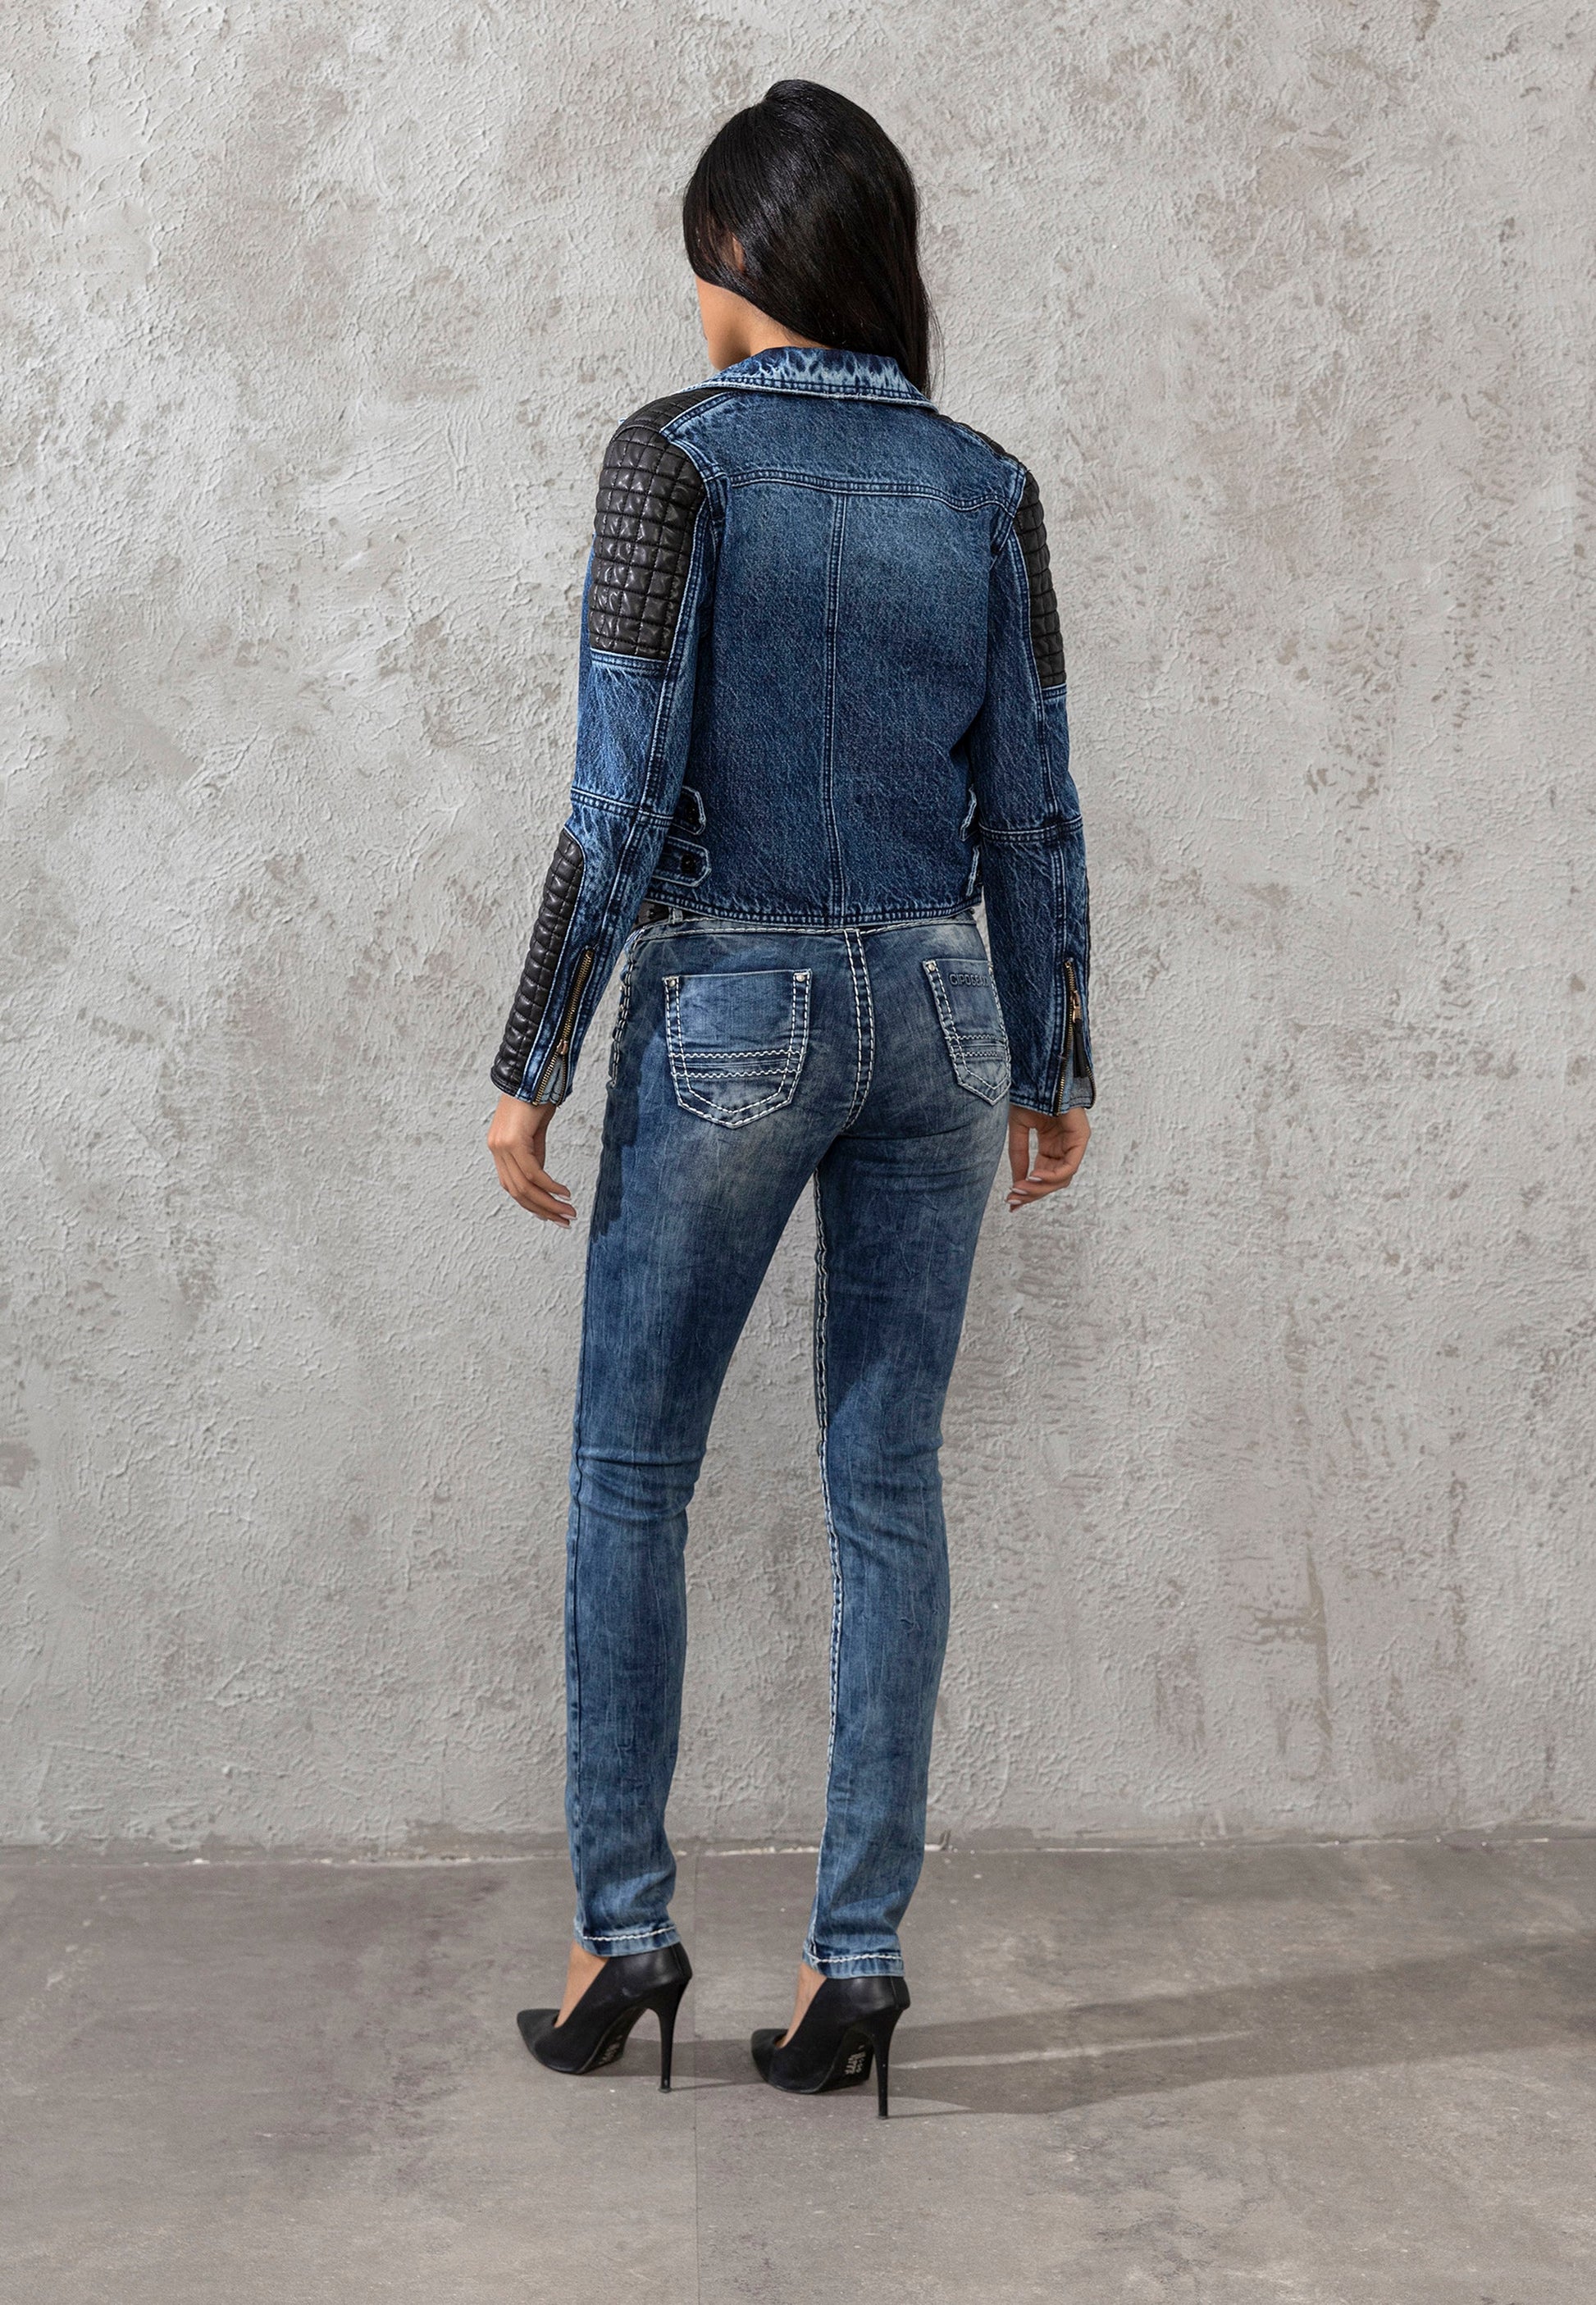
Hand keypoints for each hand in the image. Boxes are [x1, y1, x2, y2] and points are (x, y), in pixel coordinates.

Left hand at [487, 1094, 573, 1225]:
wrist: (534, 1072)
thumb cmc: (536, 1097)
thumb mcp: (535, 1132)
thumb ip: (535, 1155)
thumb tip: (541, 1181)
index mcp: (499, 1148)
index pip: (512, 1186)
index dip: (531, 1204)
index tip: (551, 1216)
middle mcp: (496, 1149)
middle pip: (518, 1191)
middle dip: (543, 1210)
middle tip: (565, 1221)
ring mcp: (502, 1146)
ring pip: (525, 1186)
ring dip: (549, 1203)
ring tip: (568, 1212)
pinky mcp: (514, 1141)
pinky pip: (532, 1173)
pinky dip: (549, 1186)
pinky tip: (563, 1192)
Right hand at [1007, 1104, 1089, 1211]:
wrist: (1037, 1074)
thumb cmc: (1028, 1095)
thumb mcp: (1018, 1130)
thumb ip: (1019, 1157)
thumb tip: (1016, 1184)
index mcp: (1050, 1145)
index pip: (1042, 1175)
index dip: (1027, 1190)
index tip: (1010, 1201)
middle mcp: (1063, 1146)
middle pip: (1052, 1181)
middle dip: (1032, 1193)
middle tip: (1013, 1199)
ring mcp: (1074, 1142)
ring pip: (1061, 1178)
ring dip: (1040, 1187)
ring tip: (1021, 1188)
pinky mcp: (1081, 1137)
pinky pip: (1069, 1166)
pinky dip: (1052, 1176)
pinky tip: (1034, 1176)